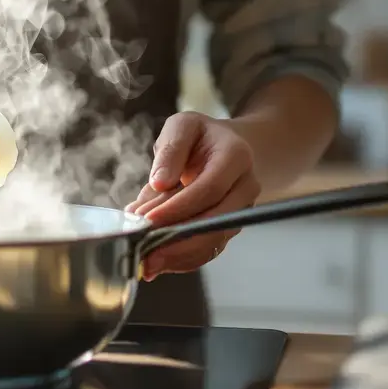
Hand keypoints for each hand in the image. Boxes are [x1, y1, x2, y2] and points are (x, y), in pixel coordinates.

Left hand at [125, 112, 261, 280]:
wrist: (227, 147)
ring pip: (212, 242)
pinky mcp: (228, 229)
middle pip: (214, 222)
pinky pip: (208, 250)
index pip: (208, 189)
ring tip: (144, 261)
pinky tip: (156, 262)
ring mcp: (239, 212)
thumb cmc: (201, 137)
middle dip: (175, 238)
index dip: (177, 208)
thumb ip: (171, 149)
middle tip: (141, 249)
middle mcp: (245, 188)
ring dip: (177, 254)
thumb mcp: (183, 126)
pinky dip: (181, 259)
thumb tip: (160, 181)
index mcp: (236, 157)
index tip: (147, 220)